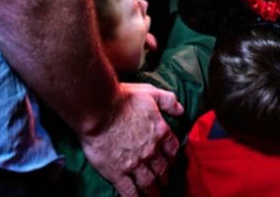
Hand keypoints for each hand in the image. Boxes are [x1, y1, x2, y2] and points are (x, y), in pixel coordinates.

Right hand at [79, 82, 182, 196]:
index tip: (171, 161)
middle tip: (164, 182)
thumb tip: (181, 110)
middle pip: (162, 169)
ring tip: (155, 196)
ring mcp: (135, 164)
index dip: (173, 157)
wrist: (98, 108)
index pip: (173, 150)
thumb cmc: (122, 98)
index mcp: (159, 131)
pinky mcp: (118, 173)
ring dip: (154, 192)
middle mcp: (150, 151)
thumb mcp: (150, 92)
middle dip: (164, 177)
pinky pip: (130, 192)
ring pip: (149, 184)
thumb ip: (168, 100)